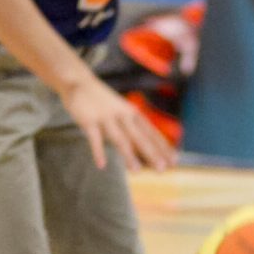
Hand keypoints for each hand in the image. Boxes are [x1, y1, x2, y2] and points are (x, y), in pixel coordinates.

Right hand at [61, 74, 176, 172]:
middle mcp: (123, 115)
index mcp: (133, 114)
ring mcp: (106, 118)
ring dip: (129, 155)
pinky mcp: (89, 121)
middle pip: (140, 137)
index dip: (163, 147)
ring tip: (137, 171)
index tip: (173, 161)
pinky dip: (98, 152)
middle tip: (162, 169)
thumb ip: (130, 127)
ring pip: (120, 139)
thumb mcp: (121, 111)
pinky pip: (94, 139)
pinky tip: (101, 166)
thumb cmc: (103, 102)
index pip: (151, 133)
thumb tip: (144, 147)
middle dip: (152, 153)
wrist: (79, 83)